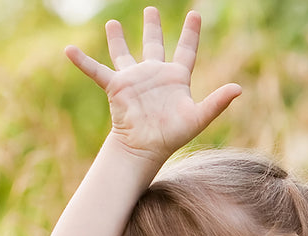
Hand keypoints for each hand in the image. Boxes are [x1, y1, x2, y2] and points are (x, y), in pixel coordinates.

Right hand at [65, 6, 240, 163]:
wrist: (145, 149)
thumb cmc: (172, 136)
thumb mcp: (198, 117)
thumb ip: (217, 102)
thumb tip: (238, 89)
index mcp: (176, 79)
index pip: (186, 50)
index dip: (191, 33)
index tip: (196, 14)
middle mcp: (154, 75)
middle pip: (154, 45)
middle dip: (153, 27)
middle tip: (152, 10)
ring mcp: (134, 79)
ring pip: (125, 53)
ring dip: (117, 39)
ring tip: (112, 23)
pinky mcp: (116, 87)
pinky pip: (96, 70)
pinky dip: (83, 61)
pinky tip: (69, 50)